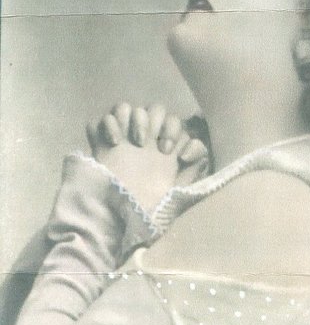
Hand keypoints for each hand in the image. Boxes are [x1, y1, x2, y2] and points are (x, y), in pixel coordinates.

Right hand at [86, 104, 207, 207]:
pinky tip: (114, 143)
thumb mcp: (178, 190)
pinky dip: (110, 124)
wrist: (117, 217)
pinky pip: (105, 118)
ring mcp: (123, 137)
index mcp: (164, 147)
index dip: (173, 130)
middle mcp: (146, 139)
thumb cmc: (150, 206)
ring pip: (127, 107)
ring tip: (133, 143)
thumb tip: (191, 149)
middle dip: (153, 121)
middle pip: (154, 109)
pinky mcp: (101, 141)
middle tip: (147, 145)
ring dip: (133, 119)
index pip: (174, 121)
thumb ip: (193, 168)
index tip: (166, 152)